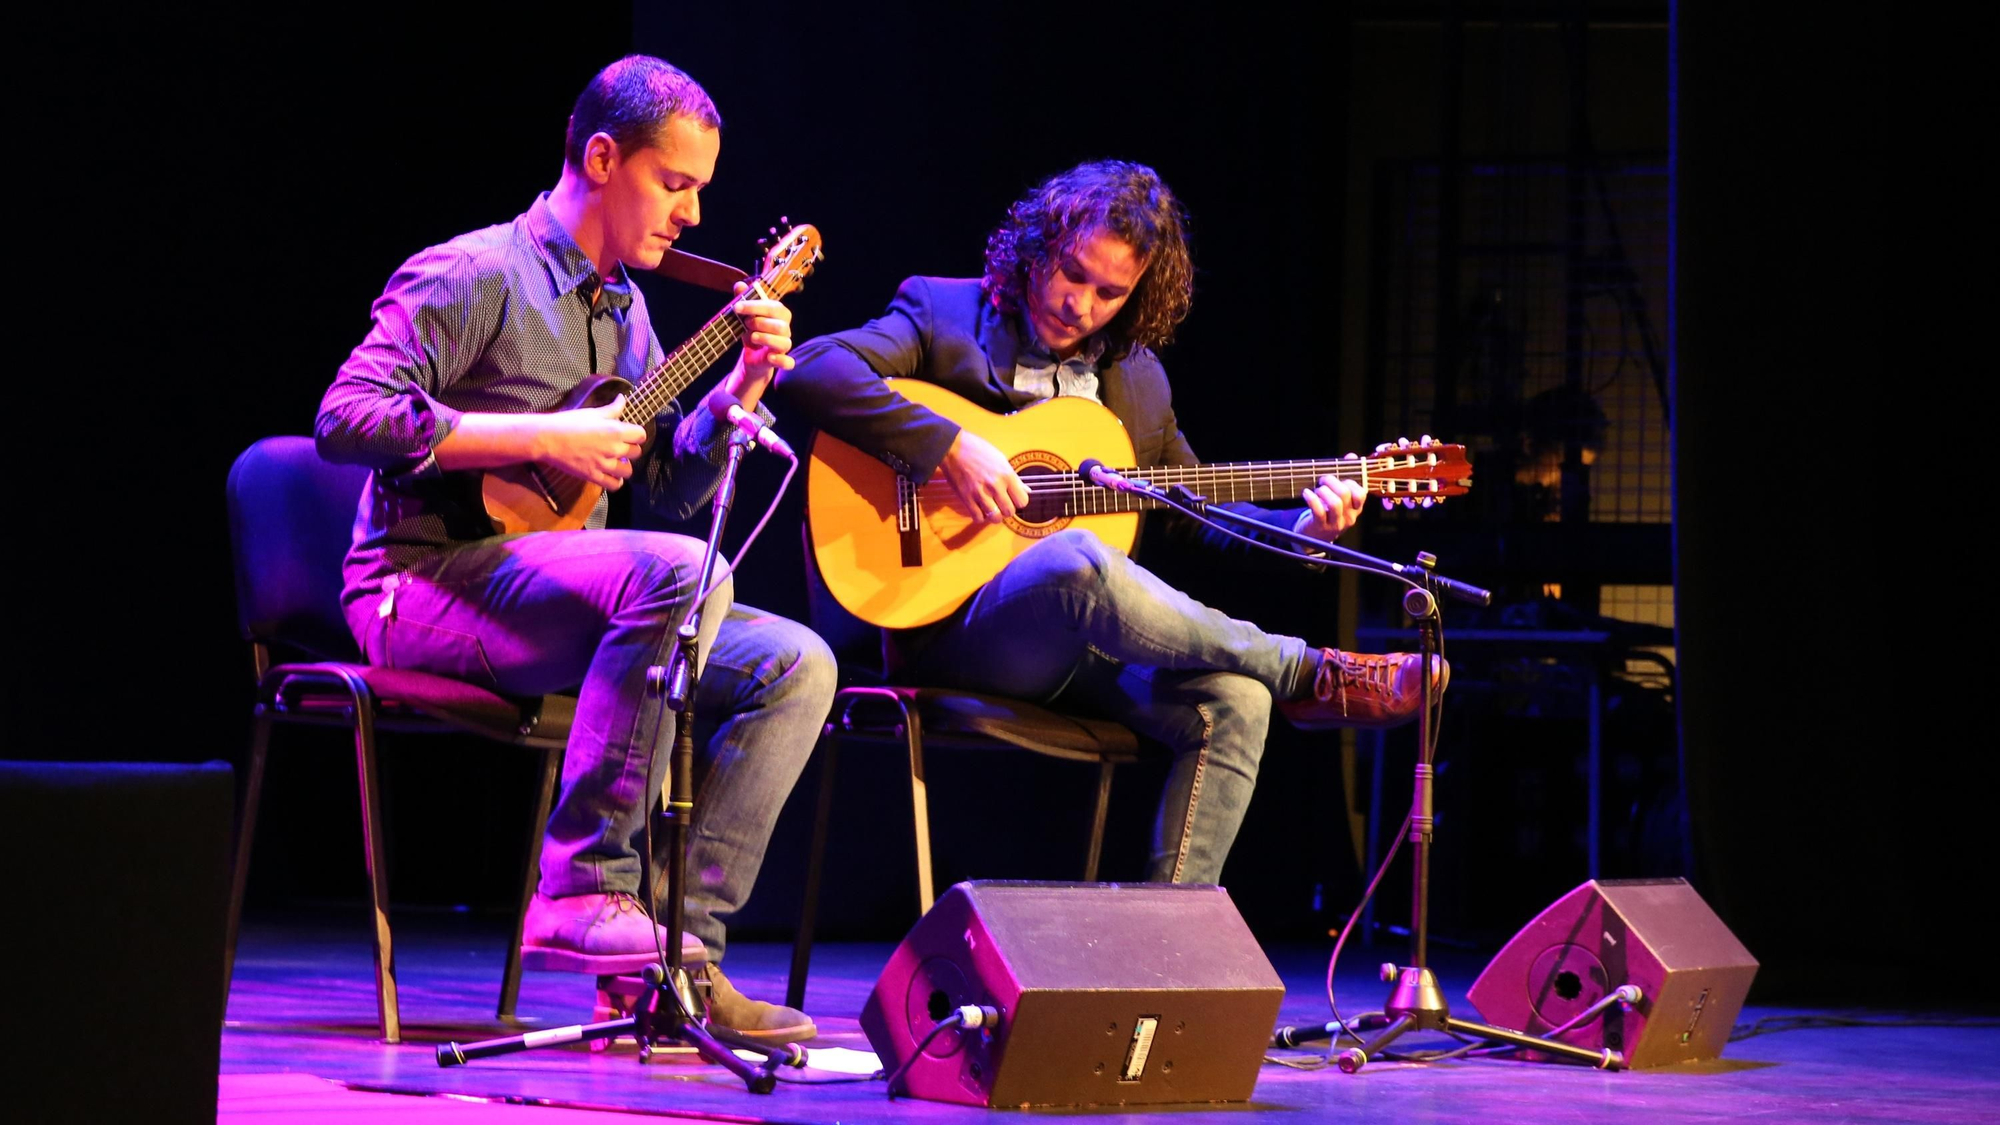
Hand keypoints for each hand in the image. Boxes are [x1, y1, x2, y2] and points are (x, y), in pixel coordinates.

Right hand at [536, 395, 647, 489]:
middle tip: (620, 446)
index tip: (629, 433)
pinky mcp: (594, 476)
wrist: (548, 439)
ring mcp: (604, 464)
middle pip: (636, 452)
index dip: (637, 434)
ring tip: (616, 461)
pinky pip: (614, 484)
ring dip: (624, 465)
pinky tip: (611, 474)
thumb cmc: (569, 422)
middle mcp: (614, 449)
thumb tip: (623, 398)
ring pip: (628, 470)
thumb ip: (612, 408)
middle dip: (630, 448)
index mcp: (615, 430)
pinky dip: (616, 481)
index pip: (641, 435)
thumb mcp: (593, 412)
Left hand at [724, 281, 794, 403]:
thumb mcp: (745, 314)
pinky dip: (780, 360)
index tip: (737, 307)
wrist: (752, 354)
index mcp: (780, 314)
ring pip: (784, 342)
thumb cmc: (752, 330)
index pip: (774, 307)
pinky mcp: (781, 360)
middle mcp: (785, 329)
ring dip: (766, 339)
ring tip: (752, 337)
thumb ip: (743, 299)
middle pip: (781, 325)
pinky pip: (788, 362)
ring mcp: (784, 345)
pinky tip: (769, 357)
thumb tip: (739, 285)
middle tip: (746, 324)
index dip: (755, 306)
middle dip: (761, 323)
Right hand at [940, 429, 1029, 523]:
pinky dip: (980, 517)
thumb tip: (1027, 490)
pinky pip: (978, 518)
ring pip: (995, 518)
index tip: (1013, 498)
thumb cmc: (978, 450)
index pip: (1022, 501)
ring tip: (991, 508)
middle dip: (1007, 510)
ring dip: (994, 515)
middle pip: (1010, 511)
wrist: (953, 447)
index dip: (1018, 501)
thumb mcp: (1000, 459)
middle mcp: (996, 486)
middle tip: (1001, 503)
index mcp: (1007, 475)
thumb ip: (1014, 478)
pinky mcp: (966, 498)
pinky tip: (979, 509)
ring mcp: (980, 493)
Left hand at [1295, 471, 1366, 541]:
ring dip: (1323, 491)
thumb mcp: (1340, 497)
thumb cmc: (1328, 512)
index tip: (1338, 478)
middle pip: (1345, 494)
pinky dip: (1311, 499)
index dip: (1349, 481)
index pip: (1361, 493)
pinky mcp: (1321, 526)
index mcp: (1355, 508)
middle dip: (1332, 481)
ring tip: (1317, 489)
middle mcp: (1348, 517)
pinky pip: (1318, 511)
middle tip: (1322, 480)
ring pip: (1335, 503)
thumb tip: (1352, 456)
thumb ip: (1347, 476)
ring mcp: (1335, 523)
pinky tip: (1306, 493)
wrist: (1314, 536)